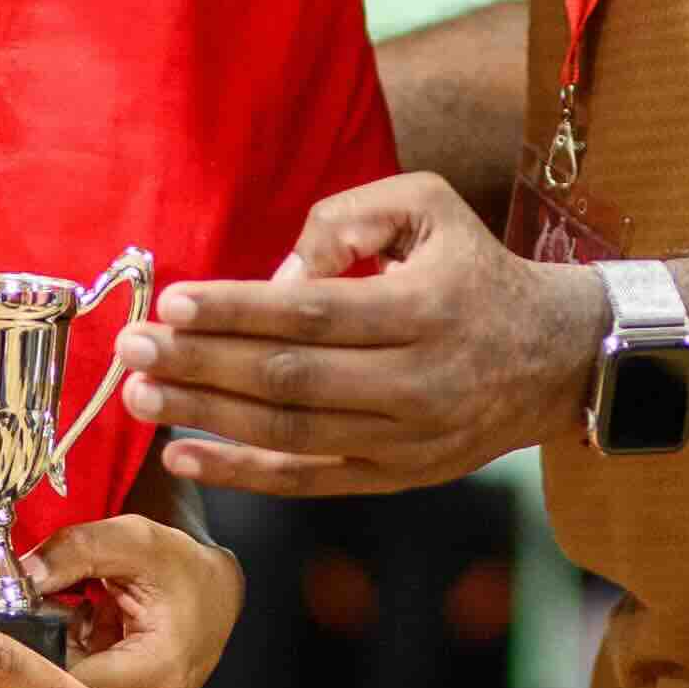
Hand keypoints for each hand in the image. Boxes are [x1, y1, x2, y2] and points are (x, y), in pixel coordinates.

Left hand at [31, 510, 244, 687]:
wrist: (214, 597)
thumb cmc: (176, 566)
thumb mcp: (130, 539)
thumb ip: (73, 551)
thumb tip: (19, 575)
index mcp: (159, 671)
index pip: (66, 684)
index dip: (21, 660)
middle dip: (25, 672)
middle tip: (10, 629)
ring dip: (39, 684)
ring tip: (49, 636)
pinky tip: (64, 654)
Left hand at [118, 174, 608, 498]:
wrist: (556, 357)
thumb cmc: (473, 268)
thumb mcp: (429, 207)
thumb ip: (349, 217)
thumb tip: (274, 273)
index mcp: (425, 308)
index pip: (313, 313)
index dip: (237, 311)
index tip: (173, 303)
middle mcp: (417, 381)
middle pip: (291, 379)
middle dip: (201, 366)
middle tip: (132, 350)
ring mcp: (406, 438)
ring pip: (291, 434)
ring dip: (207, 417)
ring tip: (140, 397)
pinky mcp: (395, 474)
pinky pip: (309, 480)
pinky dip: (242, 473)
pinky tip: (184, 453)